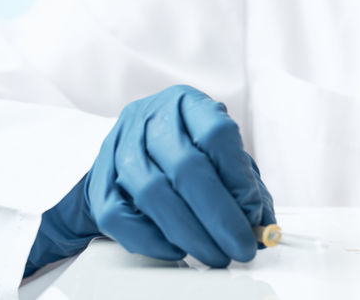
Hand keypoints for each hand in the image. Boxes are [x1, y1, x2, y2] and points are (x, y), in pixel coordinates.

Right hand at [26, 85, 274, 273]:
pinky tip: (177, 250)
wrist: (131, 156)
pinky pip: (119, 217)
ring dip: (190, 233)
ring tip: (215, 254)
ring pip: (153, 193)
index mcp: (188, 103)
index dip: (237, 177)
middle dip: (218, 216)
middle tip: (240, 246)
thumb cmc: (187, 153)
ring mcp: (119, 148)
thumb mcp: (222, 156)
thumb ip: (246, 187)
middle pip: (185, 167)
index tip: (252, 212)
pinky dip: (151, 240)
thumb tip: (261, 225)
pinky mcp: (98, 181)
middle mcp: (151, 119)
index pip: (216, 133)